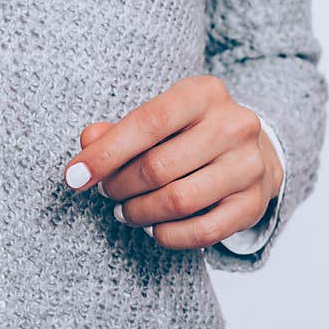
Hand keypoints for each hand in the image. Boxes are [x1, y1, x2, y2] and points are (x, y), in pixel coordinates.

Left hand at [63, 75, 283, 249]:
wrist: (252, 151)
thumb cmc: (188, 133)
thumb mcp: (155, 121)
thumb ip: (117, 131)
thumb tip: (87, 140)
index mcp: (203, 93)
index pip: (147, 122)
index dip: (105, 154)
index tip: (73, 177)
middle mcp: (234, 124)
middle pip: (157, 167)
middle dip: (119, 186)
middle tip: (107, 192)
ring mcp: (249, 165)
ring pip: (177, 201)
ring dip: (139, 213)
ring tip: (125, 211)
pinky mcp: (254, 202)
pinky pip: (203, 231)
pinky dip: (167, 235)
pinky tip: (153, 228)